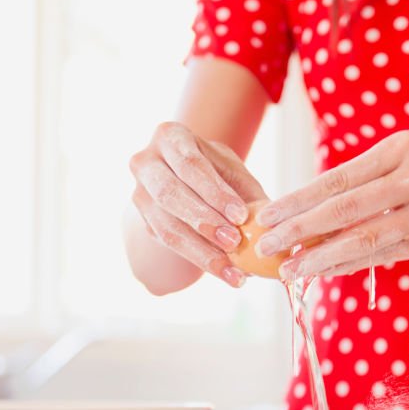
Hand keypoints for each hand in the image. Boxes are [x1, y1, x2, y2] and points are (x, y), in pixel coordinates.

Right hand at [129, 122, 267, 286]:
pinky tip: (227, 273)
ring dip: (202, 250)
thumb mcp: (233, 171)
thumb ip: (247, 192)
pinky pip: (171, 245)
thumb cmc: (217, 171)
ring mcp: (140, 193)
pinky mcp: (145, 222)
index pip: (190, 164)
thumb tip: (269, 222)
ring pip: (167, 226)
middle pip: (170, 194)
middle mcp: (146, 162)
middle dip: (205, 221)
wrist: (190, 181)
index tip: (241, 215)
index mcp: (170, 136)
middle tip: (234, 242)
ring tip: (234, 270)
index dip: (214, 192)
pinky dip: (201, 260)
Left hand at [253, 131, 408, 278]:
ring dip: (322, 256)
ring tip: (291, 269)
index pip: (337, 178)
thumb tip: (318, 211)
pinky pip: (388, 255)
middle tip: (265, 244)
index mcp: (399, 148)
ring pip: (364, 237)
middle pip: (343, 207)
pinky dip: (354, 265)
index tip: (268, 215)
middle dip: (299, 229)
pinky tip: (328, 273)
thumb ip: (373, 179)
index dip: (299, 199)